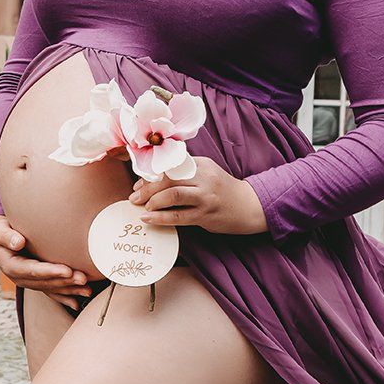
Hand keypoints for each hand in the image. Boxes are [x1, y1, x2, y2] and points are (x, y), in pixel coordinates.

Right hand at [0, 214, 93, 304]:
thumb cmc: (0, 232)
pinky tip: (77, 303)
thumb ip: (7, 236)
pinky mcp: (36, 282)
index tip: (67, 270)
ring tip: (87, 290)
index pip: (33, 271)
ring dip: (69, 290)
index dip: (50, 272)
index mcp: (11, 267)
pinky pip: (51, 292)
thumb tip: (18, 242)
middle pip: (45, 282)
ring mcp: (29, 282)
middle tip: (83, 279)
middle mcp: (20, 278)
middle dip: (65, 282)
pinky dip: (64, 297)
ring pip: (51, 289)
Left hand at [128, 161, 268, 235]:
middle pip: (168, 178)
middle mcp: (203, 177)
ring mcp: (205, 196)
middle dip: (146, 188)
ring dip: (152, 201)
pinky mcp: (206, 214)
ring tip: (142, 207)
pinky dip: (160, 218)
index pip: (169, 165)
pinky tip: (149, 219)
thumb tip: (151, 180)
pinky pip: (178, 216)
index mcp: (201, 163)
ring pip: (172, 195)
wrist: (249, 206)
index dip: (150, 175)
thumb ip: (184, 173)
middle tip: (133, 197)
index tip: (138, 184)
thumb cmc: (222, 191)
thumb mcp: (206, 174)